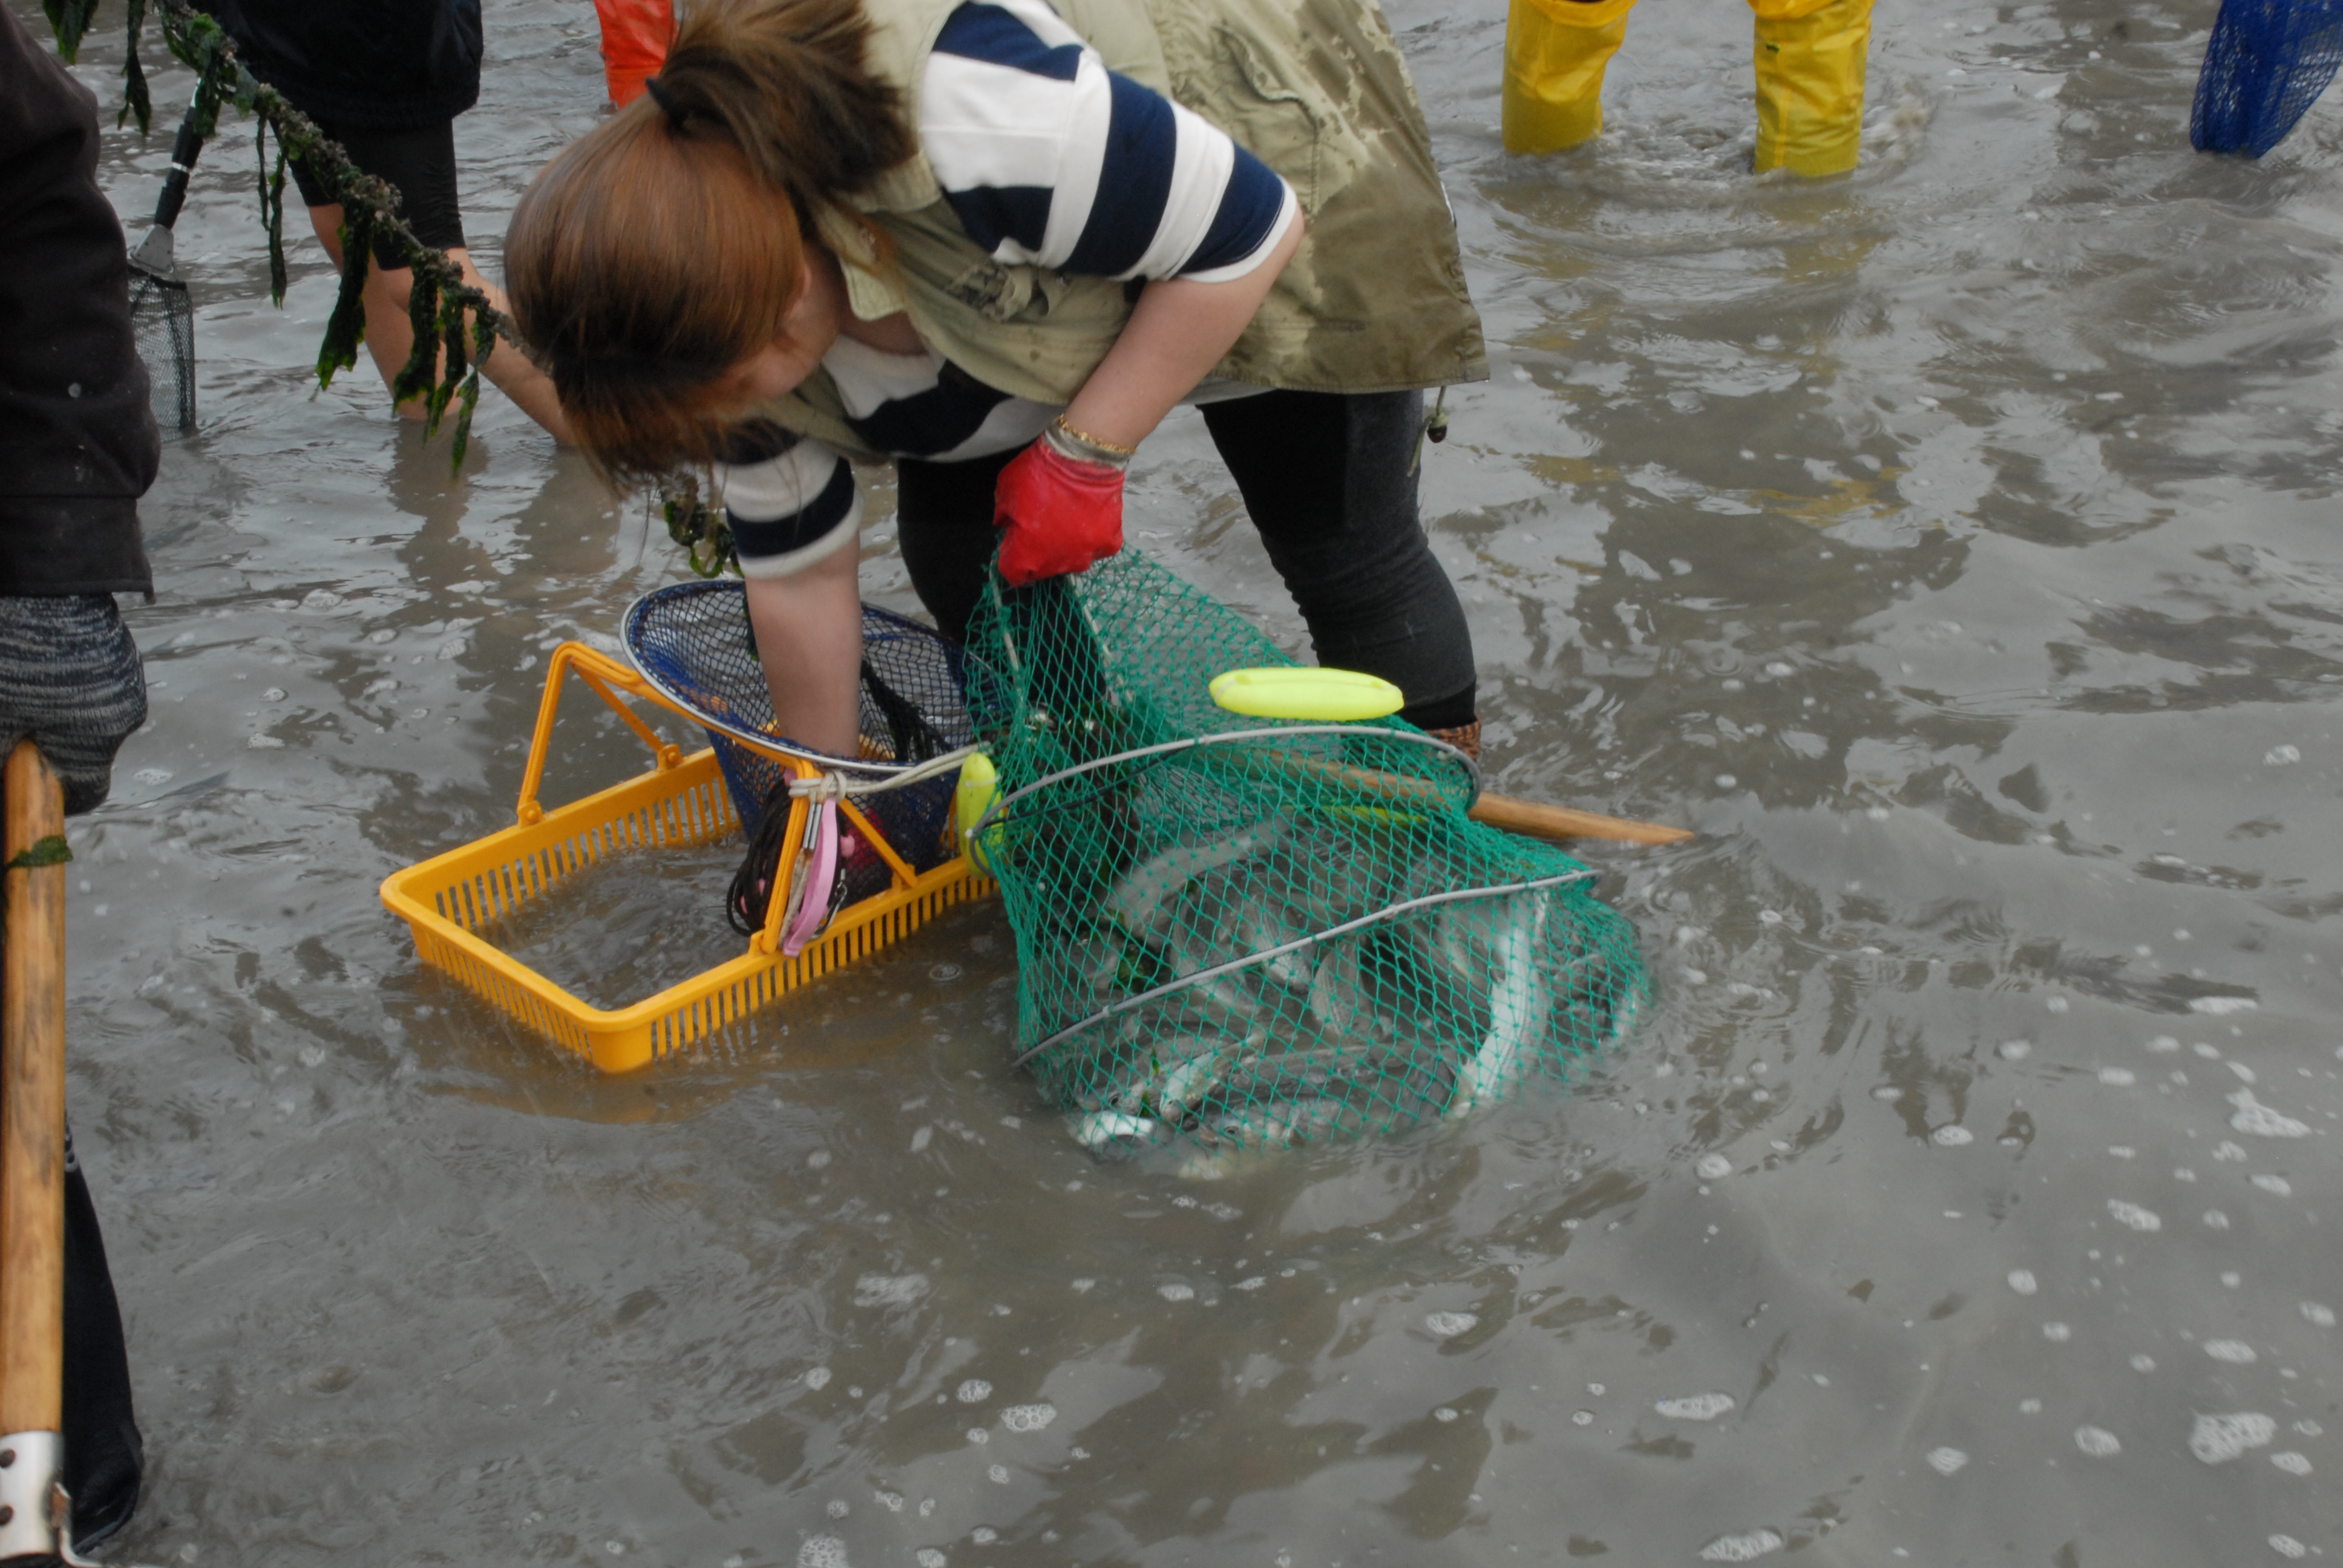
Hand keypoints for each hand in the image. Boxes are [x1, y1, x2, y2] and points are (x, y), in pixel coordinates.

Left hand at [0, 596, 145, 815]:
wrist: (47, 577)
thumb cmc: (19, 652)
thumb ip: (2, 757)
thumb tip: (4, 779)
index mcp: (97, 738)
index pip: (84, 794)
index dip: (48, 796)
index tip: (17, 783)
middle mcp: (123, 714)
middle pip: (82, 752)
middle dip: (43, 745)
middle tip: (7, 721)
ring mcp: (125, 678)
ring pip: (83, 714)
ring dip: (50, 709)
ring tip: (16, 680)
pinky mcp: (118, 650)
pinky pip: (89, 683)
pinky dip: (61, 682)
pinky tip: (33, 658)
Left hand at [992, 433, 1125, 587]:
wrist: (1083, 459)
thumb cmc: (1040, 474)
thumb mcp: (1005, 490)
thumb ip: (1003, 514)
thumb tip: (1005, 523)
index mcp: (1026, 556)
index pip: (1013, 574)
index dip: (1010, 560)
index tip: (1013, 547)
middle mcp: (1056, 564)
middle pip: (1042, 570)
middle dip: (1038, 553)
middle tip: (1041, 527)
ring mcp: (1085, 556)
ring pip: (1072, 560)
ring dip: (1066, 547)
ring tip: (1068, 521)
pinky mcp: (1108, 544)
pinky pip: (1099, 548)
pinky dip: (1093, 538)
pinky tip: (1090, 520)